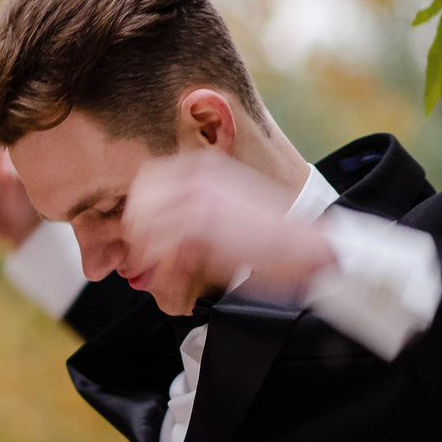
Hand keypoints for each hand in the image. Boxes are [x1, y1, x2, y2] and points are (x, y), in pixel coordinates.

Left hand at [121, 152, 334, 315]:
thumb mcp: (226, 208)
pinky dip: (164, 267)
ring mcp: (198, 197)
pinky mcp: (201, 223)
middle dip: (138, 234)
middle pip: (137, 202)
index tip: (144, 235)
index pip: (147, 181)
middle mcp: (197, 175)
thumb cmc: (270, 236)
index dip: (141, 212)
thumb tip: (155, 233)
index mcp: (204, 165)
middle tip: (148, 258)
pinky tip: (181, 276)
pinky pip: (160, 246)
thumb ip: (190, 212)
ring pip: (143, 225)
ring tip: (169, 271)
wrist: (304, 247)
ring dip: (150, 254)